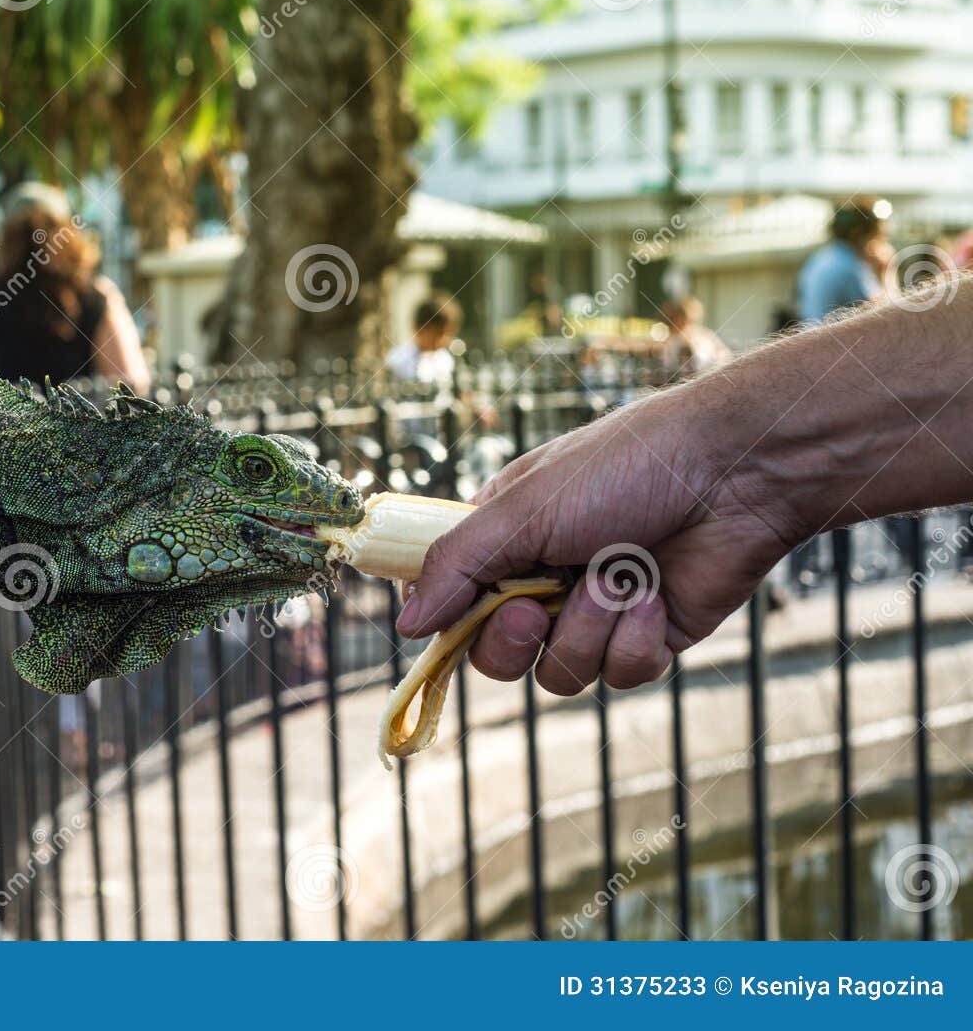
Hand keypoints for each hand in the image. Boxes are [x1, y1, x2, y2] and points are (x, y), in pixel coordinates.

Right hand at [395, 385, 801, 693]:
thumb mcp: (522, 508)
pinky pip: (619, 675)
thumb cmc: (624, 467)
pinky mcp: (648, 639)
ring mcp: (596, 613)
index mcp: (505, 538)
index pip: (450, 600)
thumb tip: (407, 627)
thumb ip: (456, 567)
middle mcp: (544, 578)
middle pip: (496, 655)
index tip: (446, 622)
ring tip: (621, 579)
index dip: (447, 621)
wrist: (736, 473)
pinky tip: (654, 594)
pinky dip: (634, 639)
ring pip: (559, 675)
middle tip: (538, 607)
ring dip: (588, 631)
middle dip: (515, 639)